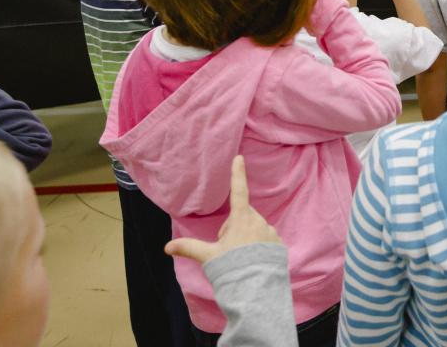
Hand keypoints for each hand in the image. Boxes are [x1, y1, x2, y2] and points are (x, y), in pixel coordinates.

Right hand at [165, 156, 280, 264]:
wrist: (256, 289)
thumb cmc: (231, 269)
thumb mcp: (208, 257)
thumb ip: (189, 248)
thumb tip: (167, 247)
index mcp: (241, 219)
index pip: (238, 191)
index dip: (237, 174)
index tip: (239, 158)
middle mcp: (259, 221)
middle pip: (242, 217)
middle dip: (234, 228)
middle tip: (227, 249)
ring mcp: (271, 233)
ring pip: (254, 229)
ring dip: (247, 237)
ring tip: (241, 259)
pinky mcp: (279, 244)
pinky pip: (266, 240)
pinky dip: (259, 247)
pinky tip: (254, 262)